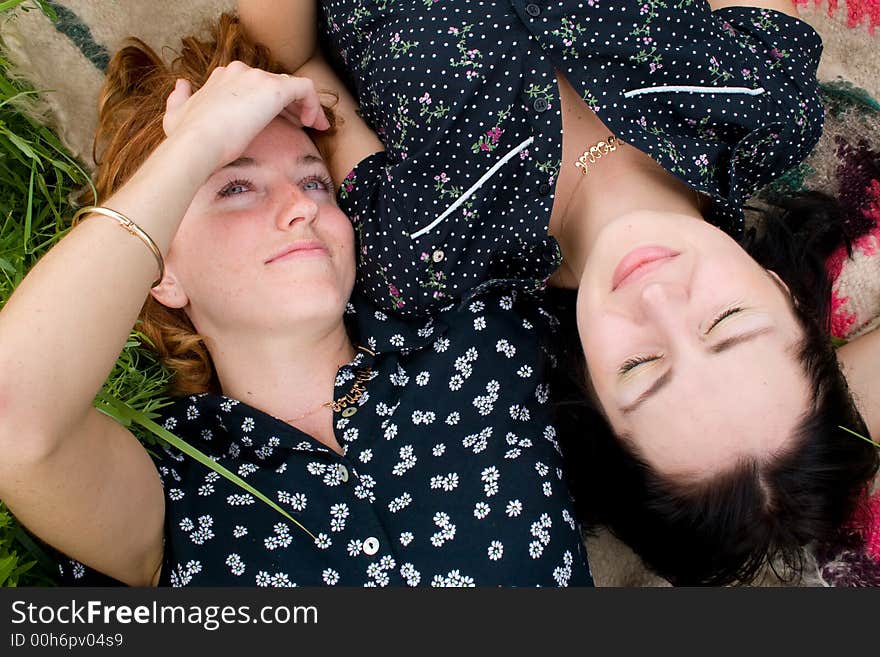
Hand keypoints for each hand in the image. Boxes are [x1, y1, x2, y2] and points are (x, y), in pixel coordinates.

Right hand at [162, 61, 330, 168]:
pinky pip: (307, 89)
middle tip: (300, 124)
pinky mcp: (275, 89)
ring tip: (313, 125)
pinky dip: (315, 104)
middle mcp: (241, 72)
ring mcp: (258, 78)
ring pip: (292, 86)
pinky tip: (314, 125)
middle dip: (290, 105)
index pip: (255, 83)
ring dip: (305, 105)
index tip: (278, 121)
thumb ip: (179, 98)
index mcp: (223, 78)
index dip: (268, 102)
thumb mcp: (174, 115)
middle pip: (275, 83)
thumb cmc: (186, 136)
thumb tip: (181, 84)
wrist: (196, 143)